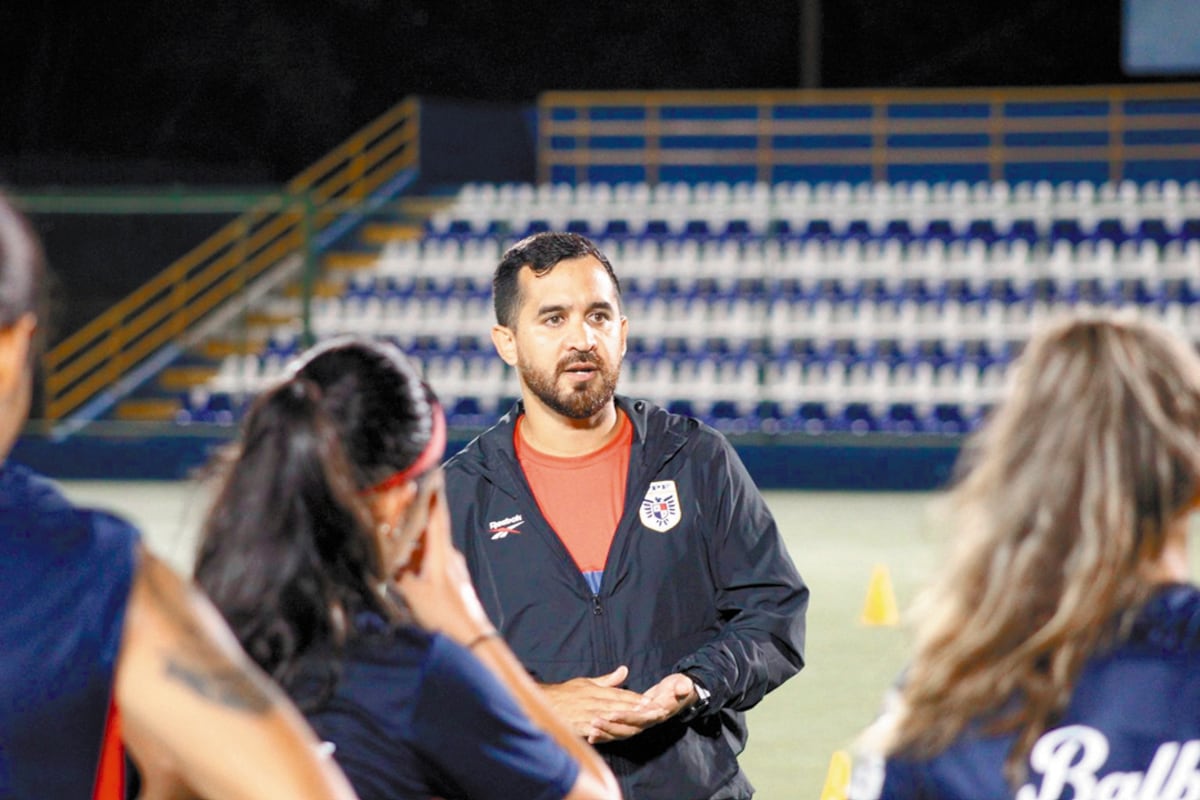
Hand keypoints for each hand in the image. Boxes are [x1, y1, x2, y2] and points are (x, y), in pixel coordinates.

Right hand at [394, 484, 493, 644]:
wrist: (472, 636)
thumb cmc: (446, 614)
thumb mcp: (414, 594)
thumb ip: (398, 574)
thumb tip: (383, 559)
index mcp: (441, 552)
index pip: (438, 514)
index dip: (434, 492)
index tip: (432, 471)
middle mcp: (449, 554)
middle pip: (433, 524)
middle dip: (420, 508)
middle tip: (405, 494)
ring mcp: (452, 566)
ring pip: (431, 542)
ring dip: (418, 532)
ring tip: (401, 524)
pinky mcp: (451, 578)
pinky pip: (432, 556)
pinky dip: (420, 550)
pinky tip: (409, 558)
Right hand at [539, 666, 654, 742]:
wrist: (543, 703)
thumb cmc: (566, 694)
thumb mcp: (586, 682)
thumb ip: (607, 680)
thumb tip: (625, 670)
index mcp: (595, 691)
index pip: (619, 694)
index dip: (634, 698)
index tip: (649, 700)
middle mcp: (592, 701)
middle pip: (617, 705)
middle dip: (635, 708)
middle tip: (652, 711)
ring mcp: (585, 714)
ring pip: (608, 716)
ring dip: (624, 718)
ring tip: (640, 721)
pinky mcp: (578, 726)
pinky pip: (593, 728)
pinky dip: (603, 729)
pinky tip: (613, 731)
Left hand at [586, 672, 698, 743]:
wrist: (679, 694)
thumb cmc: (679, 688)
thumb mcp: (683, 685)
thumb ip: (682, 687)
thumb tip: (682, 688)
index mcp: (658, 713)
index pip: (641, 718)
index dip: (626, 717)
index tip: (611, 714)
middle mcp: (648, 722)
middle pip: (628, 729)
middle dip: (611, 727)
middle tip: (594, 722)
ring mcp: (640, 724)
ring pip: (621, 733)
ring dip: (606, 732)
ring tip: (590, 729)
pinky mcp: (633, 723)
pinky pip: (618, 733)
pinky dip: (605, 736)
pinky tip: (591, 736)